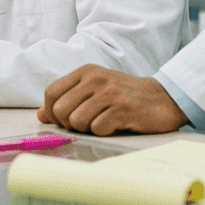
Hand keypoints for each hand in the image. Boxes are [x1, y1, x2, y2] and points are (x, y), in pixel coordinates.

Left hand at [37, 64, 188, 135]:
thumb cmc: (124, 97)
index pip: (51, 93)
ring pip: (77, 121)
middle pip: (61, 110)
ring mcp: (109, 93)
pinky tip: (115, 125)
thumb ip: (67, 100)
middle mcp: (95, 78)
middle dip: (69, 124)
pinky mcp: (123, 109)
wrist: (163, 98)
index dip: (51, 112)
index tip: (62, 121)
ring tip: (102, 122)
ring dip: (87, 129)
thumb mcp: (94, 91)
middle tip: (86, 124)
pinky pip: (97, 128)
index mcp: (85, 72)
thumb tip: (41, 115)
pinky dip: (103, 132)